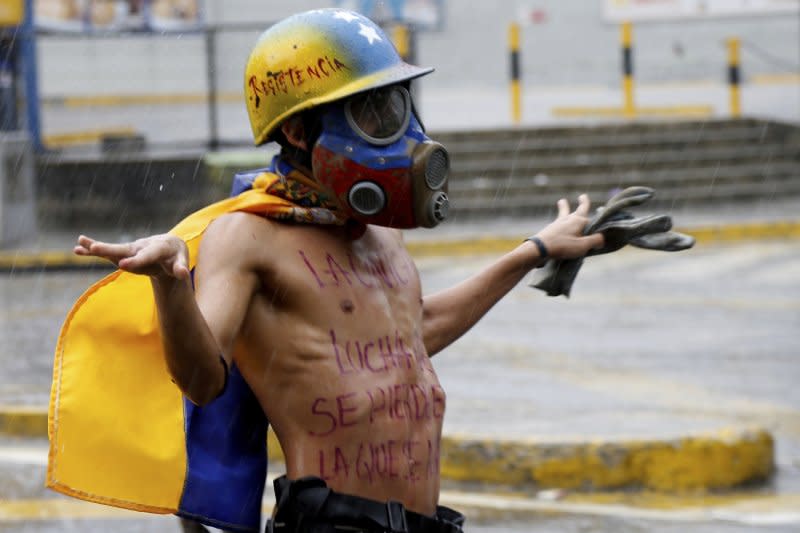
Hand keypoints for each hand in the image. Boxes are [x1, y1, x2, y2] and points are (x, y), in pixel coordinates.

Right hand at [74, 234, 189, 279]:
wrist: (170, 248)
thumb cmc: (176, 257)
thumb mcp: (182, 261)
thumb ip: (181, 267)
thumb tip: (183, 274)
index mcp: (159, 247)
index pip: (147, 255)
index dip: (136, 260)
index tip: (122, 265)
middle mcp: (142, 246)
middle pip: (126, 248)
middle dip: (110, 249)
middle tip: (95, 248)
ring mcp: (131, 249)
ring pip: (114, 249)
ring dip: (97, 247)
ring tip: (79, 244)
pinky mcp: (124, 254)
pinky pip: (108, 253)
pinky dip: (93, 251)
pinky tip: (78, 250)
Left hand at [533, 194, 603, 259]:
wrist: (540, 248)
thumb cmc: (563, 246)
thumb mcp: (583, 245)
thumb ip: (595, 240)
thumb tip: (602, 238)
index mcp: (579, 220)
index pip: (592, 220)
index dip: (597, 228)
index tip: (599, 237)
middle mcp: (569, 219)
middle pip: (579, 209)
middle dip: (583, 203)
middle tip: (583, 196)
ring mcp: (559, 223)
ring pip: (564, 212)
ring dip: (564, 207)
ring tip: (562, 201)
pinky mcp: (550, 229)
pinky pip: (557, 222)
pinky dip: (559, 220)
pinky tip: (557, 222)